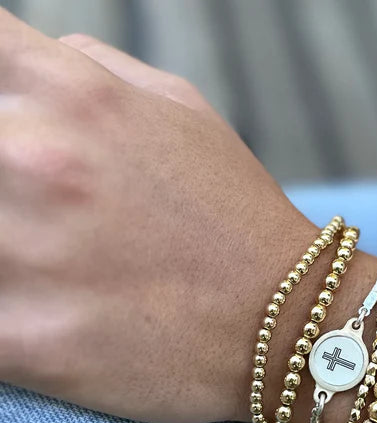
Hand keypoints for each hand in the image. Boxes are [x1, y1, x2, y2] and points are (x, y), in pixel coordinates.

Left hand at [0, 11, 314, 422]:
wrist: (288, 324)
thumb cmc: (236, 219)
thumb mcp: (182, 111)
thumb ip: (92, 70)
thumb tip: (27, 66)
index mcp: (69, 94)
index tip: (4, 130)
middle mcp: (32, 160)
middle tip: (37, 217)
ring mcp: (21, 255)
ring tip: (44, 264)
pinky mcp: (23, 342)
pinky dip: (0, 310)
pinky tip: (33, 310)